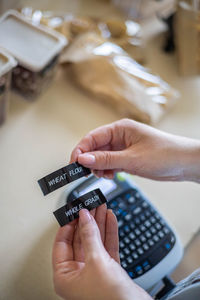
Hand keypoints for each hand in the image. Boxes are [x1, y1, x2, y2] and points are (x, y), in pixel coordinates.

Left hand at [52, 205, 151, 299]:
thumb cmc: (111, 299)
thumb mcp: (96, 261)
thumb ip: (89, 236)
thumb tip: (83, 217)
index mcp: (65, 276)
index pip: (62, 243)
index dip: (69, 224)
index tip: (75, 210)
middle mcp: (78, 273)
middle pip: (80, 239)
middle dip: (87, 221)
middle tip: (90, 205)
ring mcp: (94, 271)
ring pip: (95, 241)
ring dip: (99, 223)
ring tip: (101, 207)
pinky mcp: (109, 269)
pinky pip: (106, 246)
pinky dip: (109, 232)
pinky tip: (110, 219)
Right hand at [70, 118, 199, 182]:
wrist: (185, 163)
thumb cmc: (165, 154)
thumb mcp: (132, 158)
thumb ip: (106, 159)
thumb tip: (83, 158)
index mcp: (120, 129)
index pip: (92, 137)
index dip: (81, 150)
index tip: (74, 163)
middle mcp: (120, 137)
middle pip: (95, 147)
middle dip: (89, 160)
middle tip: (86, 173)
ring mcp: (124, 148)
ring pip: (102, 157)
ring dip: (99, 166)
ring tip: (102, 174)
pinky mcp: (128, 157)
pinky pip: (111, 163)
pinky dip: (107, 170)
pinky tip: (111, 175)